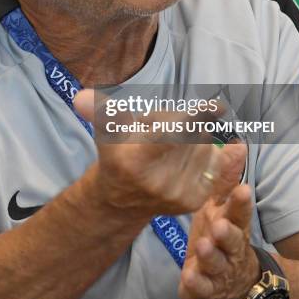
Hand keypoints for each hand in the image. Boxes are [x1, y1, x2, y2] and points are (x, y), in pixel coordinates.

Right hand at [74, 88, 222, 216]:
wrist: (121, 200)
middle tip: (164, 127)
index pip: (171, 135)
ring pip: (204, 145)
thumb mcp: (108, 130)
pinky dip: (208, 150)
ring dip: (194, 136)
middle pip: (189, 133)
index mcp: (136, 161)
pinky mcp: (194, 201)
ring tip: (172, 144)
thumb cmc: (118, 153)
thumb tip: (80, 97)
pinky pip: (215, 162)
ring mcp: (179, 194)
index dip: (194, 118)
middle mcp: (159, 182)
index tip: (218, 106)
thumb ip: (101, 110)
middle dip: (182, 122)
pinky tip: (192, 151)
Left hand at [179, 144, 260, 298]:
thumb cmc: (220, 231)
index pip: (240, 211)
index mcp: (233, 223)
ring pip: (217, 263)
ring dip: (211, 255)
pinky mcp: (205, 288)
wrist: (227, 281)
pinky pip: (201, 287)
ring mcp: (219, 269)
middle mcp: (230, 247)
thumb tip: (237, 144)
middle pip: (233, 240)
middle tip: (218, 224)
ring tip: (203, 246)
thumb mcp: (221, 205)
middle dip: (227, 233)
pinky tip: (190, 276)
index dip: (241, 202)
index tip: (243, 189)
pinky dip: (197, 282)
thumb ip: (226, 178)